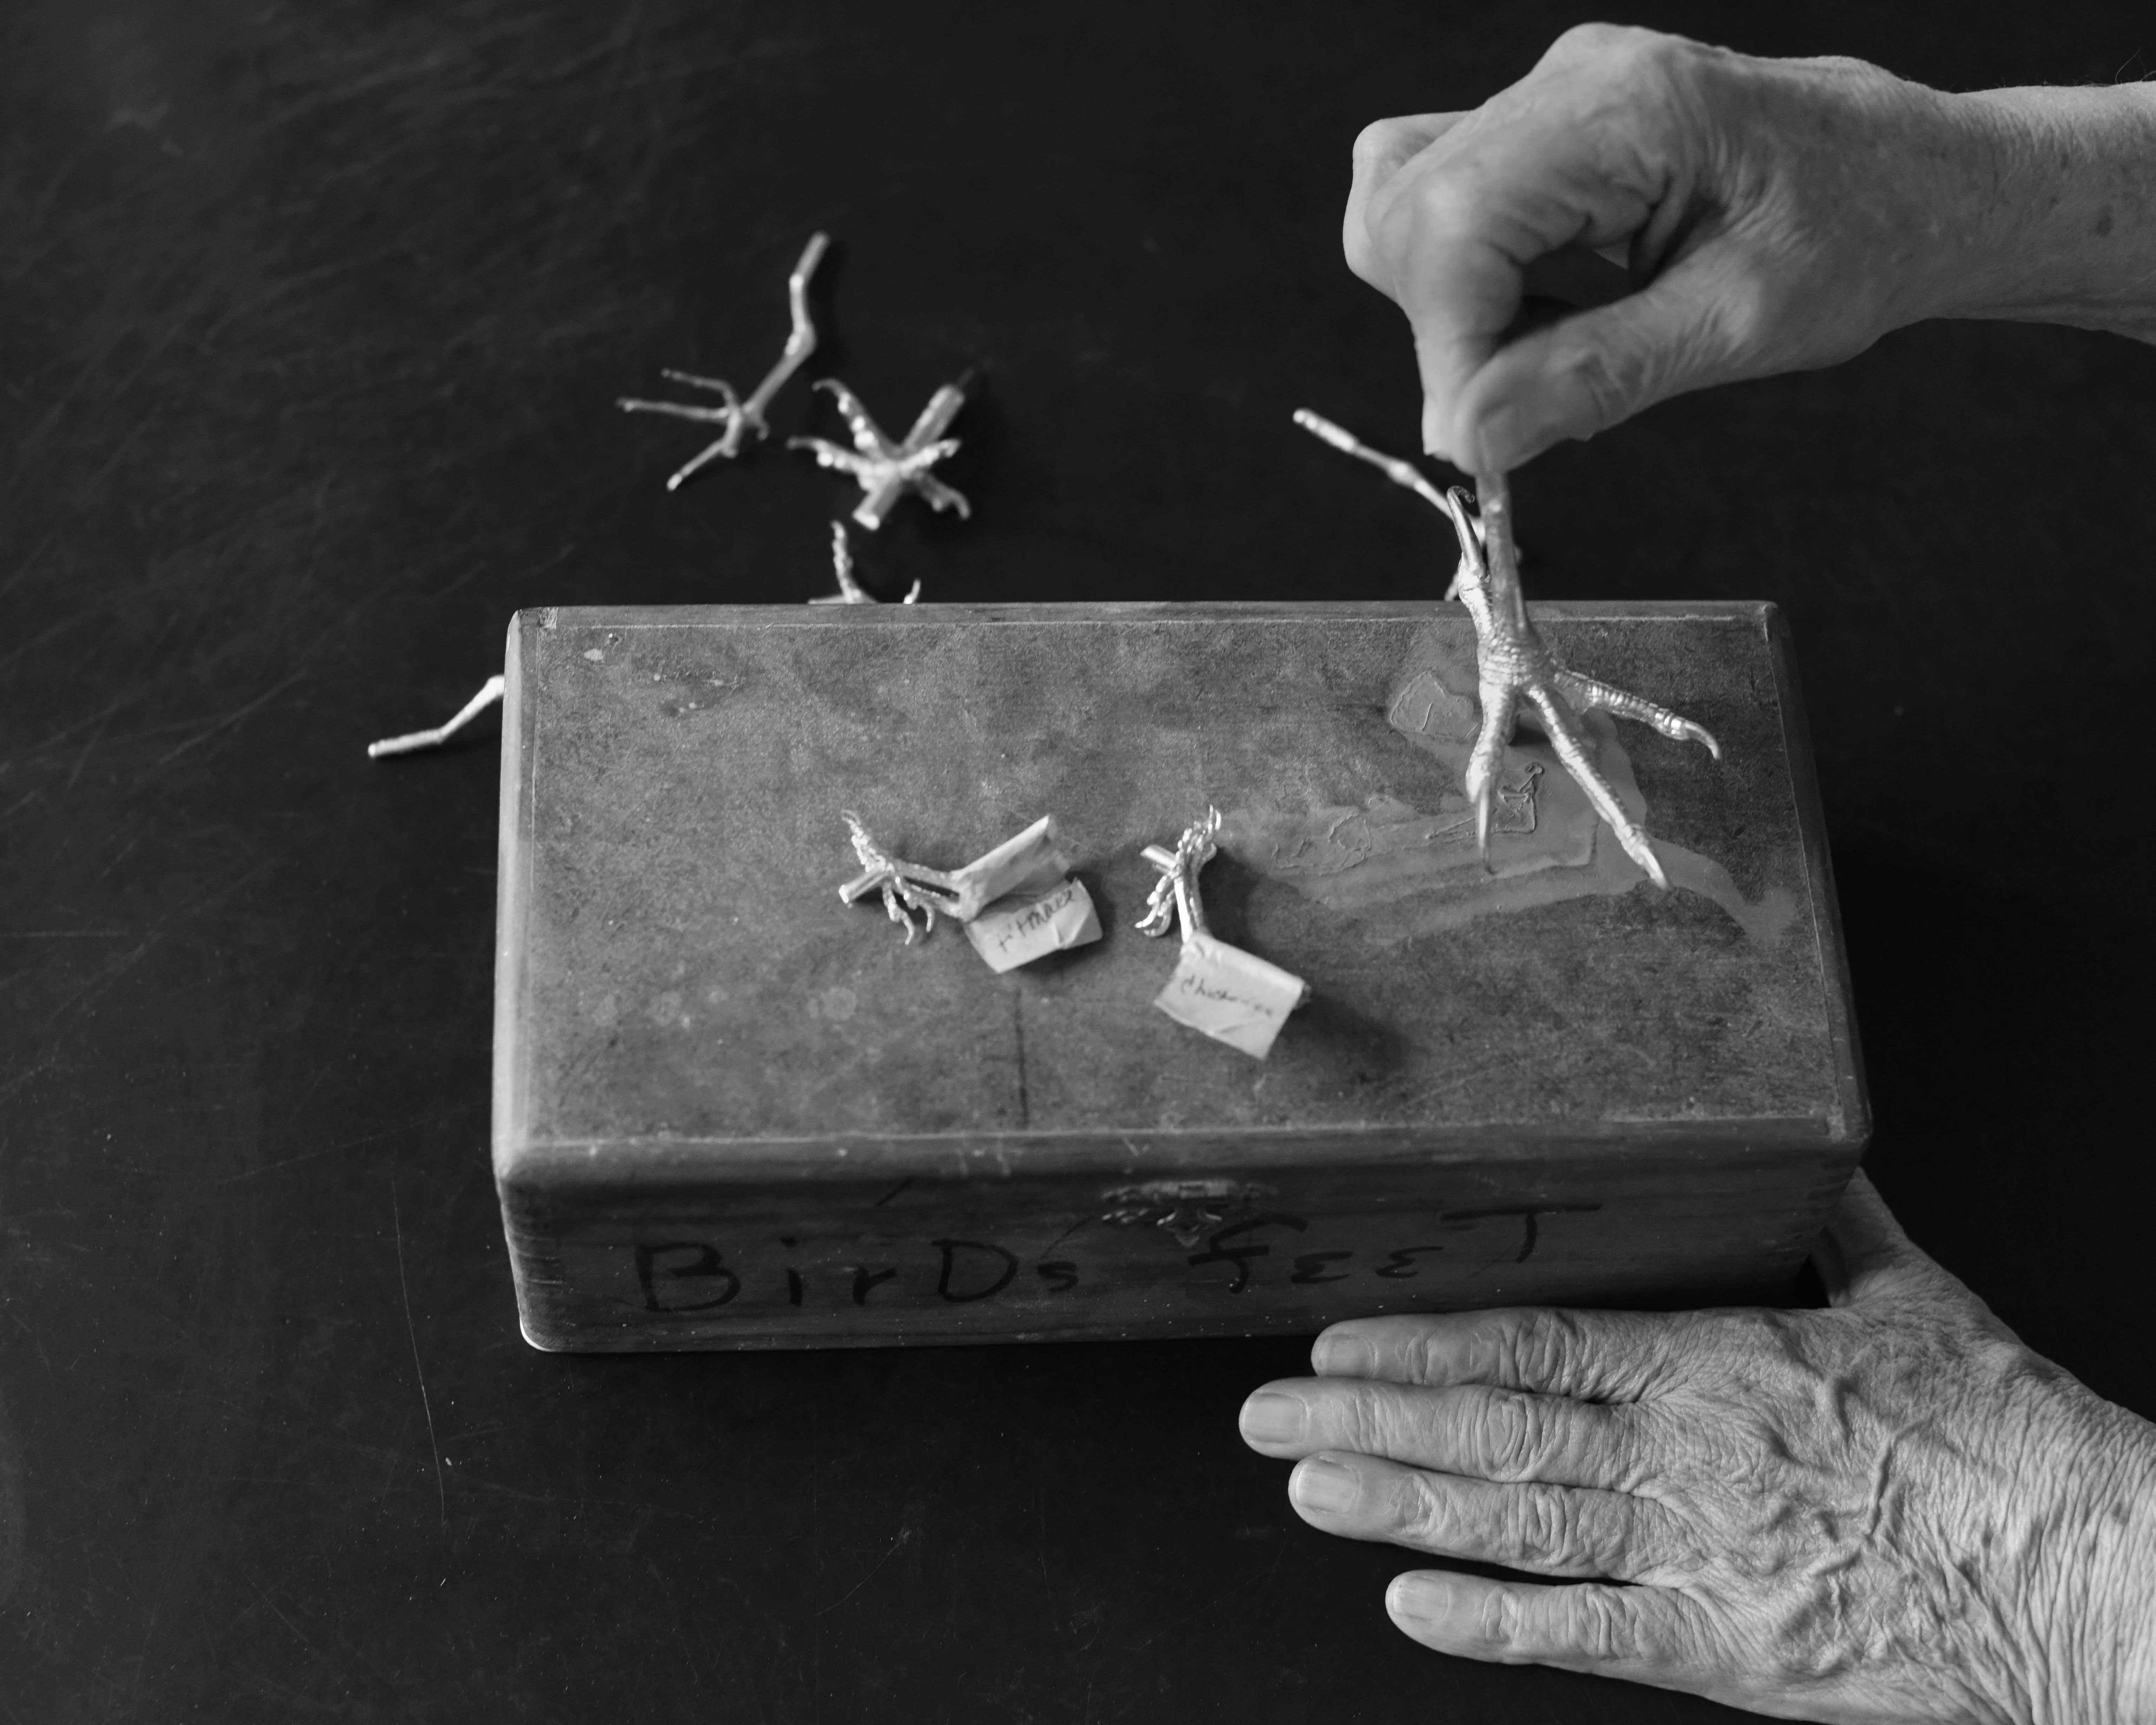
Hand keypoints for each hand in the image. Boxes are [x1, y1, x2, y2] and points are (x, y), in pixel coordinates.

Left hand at [1239, 1173, 2155, 1721]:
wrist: (2087, 1565)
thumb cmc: (2002, 1433)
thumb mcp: (1915, 1305)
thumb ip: (1842, 1232)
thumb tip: (1821, 1163)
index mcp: (1717, 1364)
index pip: (1534, 1345)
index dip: (1425, 1345)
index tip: (1340, 1337)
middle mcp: (1685, 1454)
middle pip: (1495, 1433)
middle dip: (1369, 1420)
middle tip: (1265, 1413)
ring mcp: (1700, 1553)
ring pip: (1515, 1523)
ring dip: (1398, 1505)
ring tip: (1306, 1484)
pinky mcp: (1728, 1646)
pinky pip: (1588, 1634)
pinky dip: (1492, 1621)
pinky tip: (1409, 1601)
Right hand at [1344, 25, 2155, 472]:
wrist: (1924, 183)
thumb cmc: (1866, 230)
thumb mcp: (1742, 326)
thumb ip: (1594, 378)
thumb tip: (1472, 436)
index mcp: (1626, 106)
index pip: (1452, 222)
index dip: (1447, 343)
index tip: (1479, 436)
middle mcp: (1571, 82)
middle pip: (1407, 209)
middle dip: (1445, 328)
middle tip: (1522, 404)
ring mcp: (1550, 100)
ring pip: (1405, 205)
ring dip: (1453, 305)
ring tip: (1550, 344)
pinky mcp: (1545, 132)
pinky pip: (1445, 204)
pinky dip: (1470, 281)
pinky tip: (1543, 309)